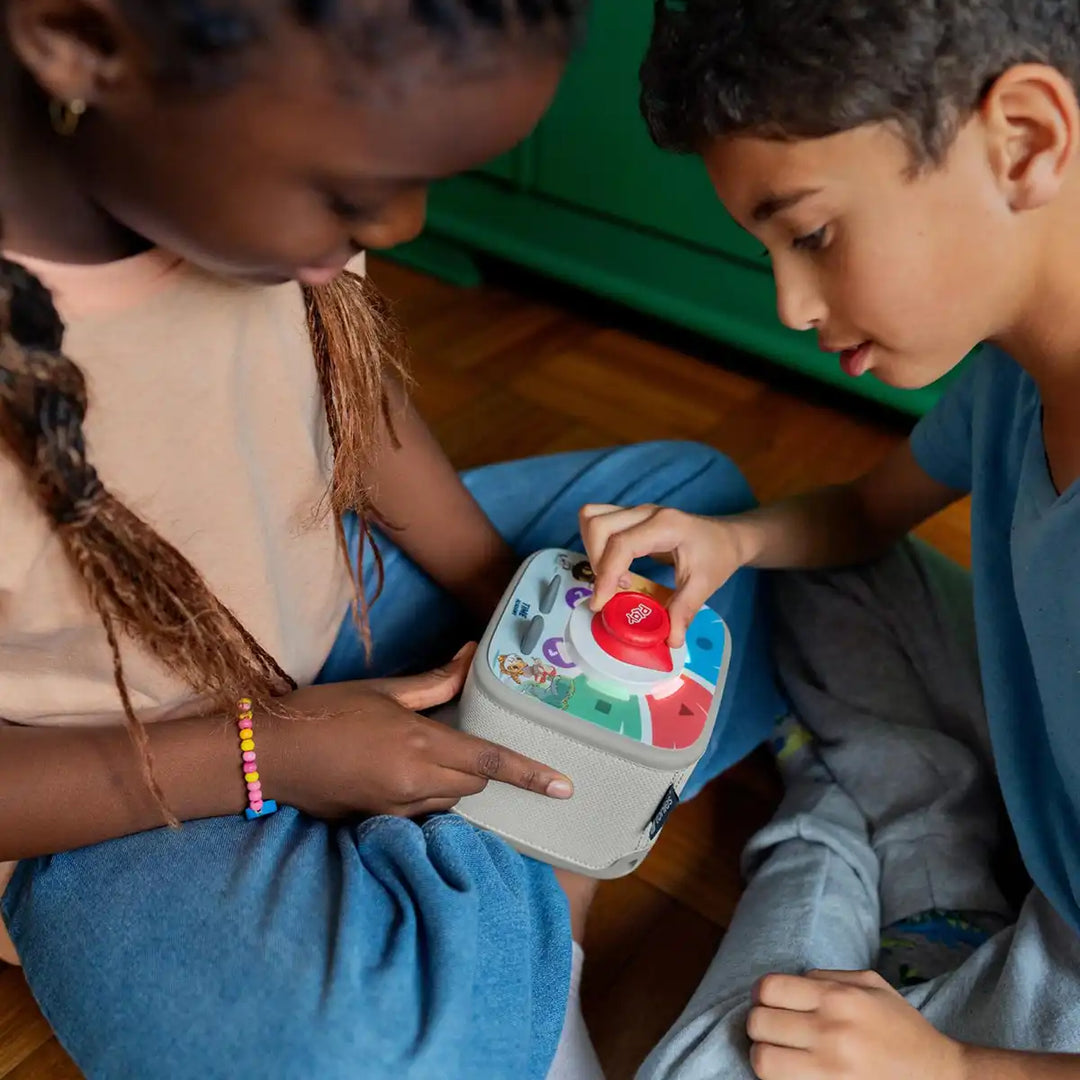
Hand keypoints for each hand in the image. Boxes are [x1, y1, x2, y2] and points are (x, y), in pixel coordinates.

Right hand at [265, 644, 574, 818]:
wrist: (269, 754)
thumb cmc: (324, 711)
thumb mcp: (383, 690)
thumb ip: (435, 681)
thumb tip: (471, 656)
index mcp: (420, 745)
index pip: (489, 762)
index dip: (530, 775)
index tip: (564, 787)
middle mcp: (415, 784)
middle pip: (475, 785)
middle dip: (480, 767)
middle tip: (459, 739)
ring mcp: (396, 808)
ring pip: (450, 801)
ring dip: (452, 782)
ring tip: (421, 753)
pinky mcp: (378, 822)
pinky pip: (422, 812)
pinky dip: (426, 795)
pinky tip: (399, 773)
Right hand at [579, 503, 749, 645]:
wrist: (727, 537)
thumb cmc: (717, 556)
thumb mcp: (704, 585)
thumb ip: (684, 611)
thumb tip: (669, 640)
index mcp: (666, 525)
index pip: (622, 544)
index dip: (606, 575)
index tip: (601, 604)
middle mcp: (646, 513)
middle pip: (598, 524)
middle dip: (595, 561)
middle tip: (612, 589)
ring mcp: (636, 512)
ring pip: (592, 517)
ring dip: (591, 550)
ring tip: (612, 577)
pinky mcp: (631, 517)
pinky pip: (598, 522)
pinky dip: (595, 545)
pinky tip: (616, 567)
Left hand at [746, 970, 965, 1079]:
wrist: (938, 1078)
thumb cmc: (902, 1028)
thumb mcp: (871, 985)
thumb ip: (826, 977)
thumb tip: (791, 983)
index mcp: (838, 998)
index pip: (769, 988)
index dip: (761, 994)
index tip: (769, 1002)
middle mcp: (830, 1032)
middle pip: (759, 1023)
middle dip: (759, 1024)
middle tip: (771, 1029)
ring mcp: (830, 1070)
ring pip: (762, 1060)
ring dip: (763, 1055)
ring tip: (777, 1053)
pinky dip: (780, 1079)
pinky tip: (792, 1072)